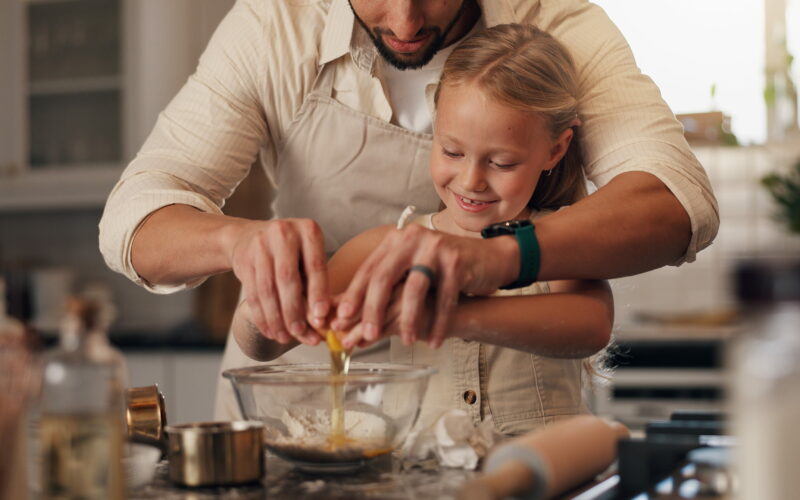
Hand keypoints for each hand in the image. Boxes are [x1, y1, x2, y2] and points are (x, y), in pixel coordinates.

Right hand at [228, 218, 328, 345]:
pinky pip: (252, 293)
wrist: (250, 236)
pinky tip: (270, 330)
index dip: (318, 293)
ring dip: (276, 318)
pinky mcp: (243, 259)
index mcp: (308, 230)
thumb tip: (320, 322)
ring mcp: (260, 245)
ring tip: (284, 337)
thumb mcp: (309, 258)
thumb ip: (316, 286)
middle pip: (288, 279)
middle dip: (294, 310)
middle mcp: (283, 233)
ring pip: (267, 289)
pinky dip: (262, 316)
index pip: (315, 265)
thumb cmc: (292, 254)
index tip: (321, 317)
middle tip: (300, 333)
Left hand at [333, 224, 516, 348]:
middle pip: (385, 277)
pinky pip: (444, 299)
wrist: (489, 258)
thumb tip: (348, 315)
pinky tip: (433, 340)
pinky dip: (438, 323)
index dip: (353, 295)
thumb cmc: (443, 271)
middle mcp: (413, 238)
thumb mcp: (411, 270)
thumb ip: (386, 285)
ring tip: (406, 341)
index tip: (340, 319)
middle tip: (367, 336)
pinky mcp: (458, 261)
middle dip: (374, 309)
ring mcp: (436, 248)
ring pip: (415, 289)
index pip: (369, 269)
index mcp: (396, 240)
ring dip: (409, 319)